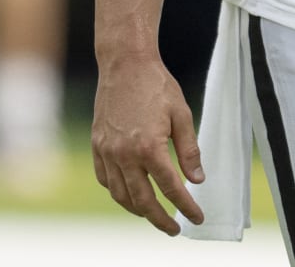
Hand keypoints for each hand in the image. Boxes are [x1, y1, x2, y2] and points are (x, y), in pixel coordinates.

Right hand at [91, 51, 204, 234]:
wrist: (124, 64)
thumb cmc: (157, 86)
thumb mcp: (182, 114)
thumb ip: (189, 150)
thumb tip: (197, 179)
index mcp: (149, 147)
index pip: (171, 188)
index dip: (186, 206)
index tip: (197, 218)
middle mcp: (124, 154)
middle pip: (143, 200)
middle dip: (160, 219)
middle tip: (174, 230)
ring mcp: (107, 151)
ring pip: (121, 195)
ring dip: (138, 210)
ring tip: (154, 215)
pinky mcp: (97, 146)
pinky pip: (105, 180)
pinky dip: (118, 192)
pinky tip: (130, 194)